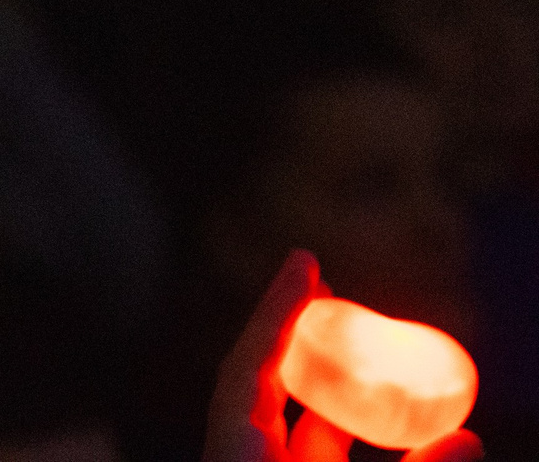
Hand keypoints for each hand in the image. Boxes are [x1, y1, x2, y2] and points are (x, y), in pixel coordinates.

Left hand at [205, 252, 480, 461]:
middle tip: (321, 282)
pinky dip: (332, 419)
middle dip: (288, 327)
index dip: (275, 311)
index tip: (303, 261)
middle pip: (257, 378)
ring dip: (316, 372)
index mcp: (233, 452)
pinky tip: (370, 401)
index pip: (247, 366)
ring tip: (350, 328)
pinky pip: (301, 444)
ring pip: (279, 412)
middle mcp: (236, 454)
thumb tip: (470, 439)